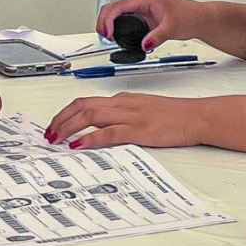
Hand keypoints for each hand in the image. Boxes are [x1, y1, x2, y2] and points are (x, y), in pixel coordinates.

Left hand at [46, 93, 206, 148]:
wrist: (196, 116)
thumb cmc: (174, 115)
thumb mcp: (143, 110)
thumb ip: (123, 115)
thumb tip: (103, 126)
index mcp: (122, 99)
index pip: (86, 102)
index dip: (66, 113)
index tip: (55, 124)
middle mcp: (122, 105)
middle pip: (82, 107)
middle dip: (61, 120)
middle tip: (49, 134)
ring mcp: (129, 117)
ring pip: (90, 117)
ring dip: (68, 128)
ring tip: (56, 140)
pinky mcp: (139, 131)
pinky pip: (108, 133)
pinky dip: (90, 139)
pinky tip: (79, 146)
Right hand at [95, 0, 207, 50]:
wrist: (200, 18)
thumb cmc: (190, 16)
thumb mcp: (172, 28)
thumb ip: (157, 37)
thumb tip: (144, 44)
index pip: (119, 6)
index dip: (109, 19)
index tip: (108, 33)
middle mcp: (142, 1)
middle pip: (113, 7)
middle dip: (104, 20)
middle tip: (103, 36)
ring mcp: (142, 8)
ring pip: (116, 11)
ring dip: (108, 22)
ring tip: (107, 36)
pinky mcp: (144, 16)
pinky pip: (124, 18)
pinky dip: (116, 25)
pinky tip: (116, 35)